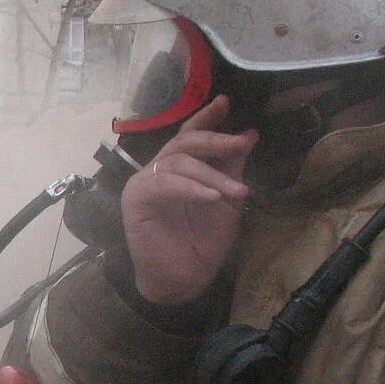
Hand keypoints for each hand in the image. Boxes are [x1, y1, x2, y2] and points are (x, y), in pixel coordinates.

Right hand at [122, 97, 255, 304]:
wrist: (183, 280)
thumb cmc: (202, 243)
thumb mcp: (226, 199)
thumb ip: (233, 168)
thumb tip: (249, 134)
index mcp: (178, 170)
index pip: (189, 135)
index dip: (206, 117)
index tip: (226, 102)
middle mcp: (158, 171)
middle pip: (184, 142)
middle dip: (216, 140)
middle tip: (241, 144)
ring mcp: (144, 184)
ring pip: (179, 162)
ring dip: (213, 175)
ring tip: (237, 192)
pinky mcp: (135, 200)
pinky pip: (165, 184)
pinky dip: (192, 188)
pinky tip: (212, 197)